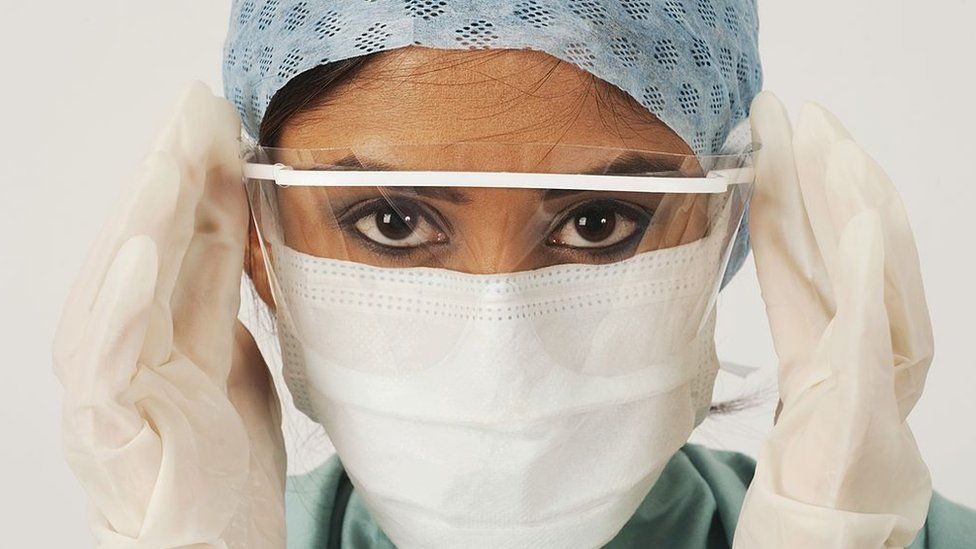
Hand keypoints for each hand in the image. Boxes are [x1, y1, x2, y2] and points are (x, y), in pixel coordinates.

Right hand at [52, 83, 285, 547]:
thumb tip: (233, 224)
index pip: (181, 237)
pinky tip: (144, 249)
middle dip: (169, 175)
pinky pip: (109, 355)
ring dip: (143, 218)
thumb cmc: (219, 461)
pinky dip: (123, 301)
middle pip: (144, 245)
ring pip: (119, 284)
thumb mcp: (235, 358)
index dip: (200, 178)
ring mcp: (110, 381)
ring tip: (169, 157)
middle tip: (195, 109)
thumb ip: (221, 296)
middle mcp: (125, 343)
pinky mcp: (109, 424)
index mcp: (159, 326)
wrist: (213, 547)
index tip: (225, 122)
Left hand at [733, 92, 932, 547]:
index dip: (795, 180)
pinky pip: (871, 322)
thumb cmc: (812, 444)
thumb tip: (762, 220)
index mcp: (842, 320)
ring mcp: (879, 361)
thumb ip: (788, 291)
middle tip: (794, 111)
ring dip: (850, 198)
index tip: (770, 127)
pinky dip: (873, 266)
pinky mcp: (870, 393)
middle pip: (850, 237)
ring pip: (871, 265)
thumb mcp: (793, 353)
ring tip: (830, 142)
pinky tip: (864, 218)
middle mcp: (873, 330)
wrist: (831, 520)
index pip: (814, 241)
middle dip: (824, 170)